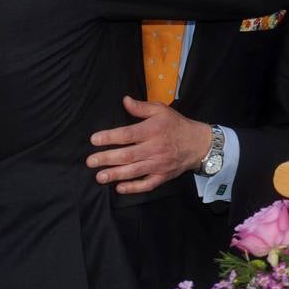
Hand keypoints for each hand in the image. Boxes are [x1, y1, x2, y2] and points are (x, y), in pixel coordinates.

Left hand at [86, 96, 212, 193]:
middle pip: (128, 155)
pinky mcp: (163, 176)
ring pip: (134, 171)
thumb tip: (124, 101)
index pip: (128, 134)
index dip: (110, 137)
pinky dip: (133, 187)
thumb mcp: (161, 110)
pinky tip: (120, 188)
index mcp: (152, 130)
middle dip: (107, 158)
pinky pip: (147, 184)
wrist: (198, 144)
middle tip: (90, 161)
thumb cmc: (176, 125)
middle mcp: (154, 148)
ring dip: (116, 174)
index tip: (94, 140)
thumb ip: (141, 107)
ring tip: (99, 177)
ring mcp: (158, 164)